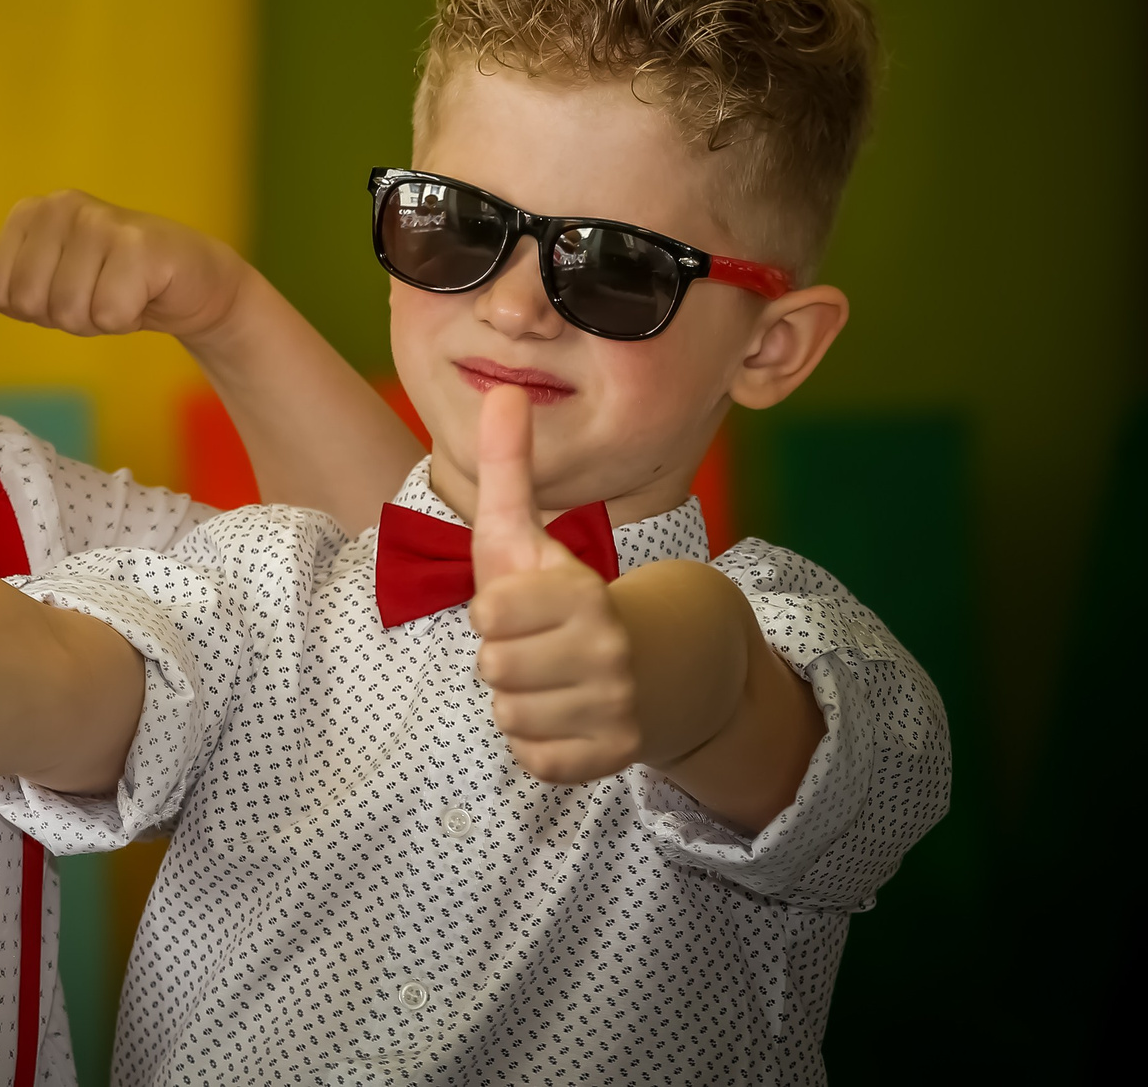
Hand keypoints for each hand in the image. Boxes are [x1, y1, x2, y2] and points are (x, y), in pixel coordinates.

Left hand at [0, 189, 248, 340]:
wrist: (192, 282)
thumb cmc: (115, 282)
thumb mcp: (49, 284)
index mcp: (32, 212)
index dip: (31, 308)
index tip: (68, 289)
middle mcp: (62, 205)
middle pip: (29, 300)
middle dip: (65, 316)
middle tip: (99, 295)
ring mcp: (100, 220)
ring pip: (66, 309)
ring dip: (97, 319)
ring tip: (121, 293)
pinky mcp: (137, 244)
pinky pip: (106, 312)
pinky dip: (125, 318)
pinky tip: (143, 294)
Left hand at [467, 384, 640, 782]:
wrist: (657, 662)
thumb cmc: (565, 593)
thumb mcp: (528, 530)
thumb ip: (509, 465)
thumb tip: (503, 389)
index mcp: (585, 597)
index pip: (489, 614)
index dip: (493, 608)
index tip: (520, 603)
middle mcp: (608, 655)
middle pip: (493, 669)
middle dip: (501, 656)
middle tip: (536, 644)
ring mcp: (615, 710)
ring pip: (509, 716)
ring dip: (517, 700)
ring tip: (549, 677)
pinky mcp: (612, 758)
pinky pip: (533, 759)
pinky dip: (538, 741)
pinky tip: (562, 713)